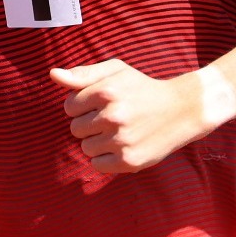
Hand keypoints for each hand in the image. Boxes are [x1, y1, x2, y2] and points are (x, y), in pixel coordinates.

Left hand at [51, 59, 208, 174]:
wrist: (182, 110)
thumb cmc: (142, 88)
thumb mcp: (115, 72)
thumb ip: (82, 74)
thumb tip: (53, 75)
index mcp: (106, 91)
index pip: (69, 107)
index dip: (83, 106)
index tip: (102, 104)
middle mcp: (113, 116)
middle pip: (75, 129)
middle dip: (89, 124)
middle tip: (112, 118)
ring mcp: (121, 140)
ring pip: (85, 148)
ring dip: (98, 142)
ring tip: (120, 132)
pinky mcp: (129, 161)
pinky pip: (97, 165)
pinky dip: (106, 158)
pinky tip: (123, 146)